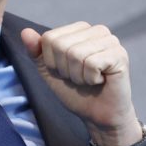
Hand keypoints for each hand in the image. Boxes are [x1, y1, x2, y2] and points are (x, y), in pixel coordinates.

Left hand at [21, 23, 141, 145]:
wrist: (98, 115)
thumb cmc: (76, 91)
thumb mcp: (49, 71)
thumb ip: (36, 51)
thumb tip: (25, 32)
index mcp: (80, 30)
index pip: (49, 38)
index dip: (52, 62)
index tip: (66, 72)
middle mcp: (97, 30)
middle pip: (61, 45)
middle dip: (65, 69)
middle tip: (79, 78)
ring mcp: (111, 41)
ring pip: (76, 54)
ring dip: (78, 76)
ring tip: (89, 80)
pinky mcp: (120, 55)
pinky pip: (92, 63)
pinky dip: (90, 79)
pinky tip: (100, 81)